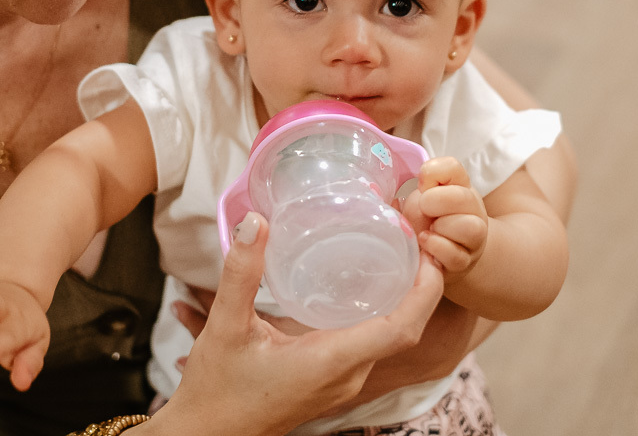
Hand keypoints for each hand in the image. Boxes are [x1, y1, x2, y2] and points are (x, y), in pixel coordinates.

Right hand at [147, 212, 443, 435]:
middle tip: (416, 237)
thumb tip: (257, 222)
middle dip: (419, 284)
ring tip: (399, 252)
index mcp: (330, 362)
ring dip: (403, 298)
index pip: (401, 329)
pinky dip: (380, 313)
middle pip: (403, 329)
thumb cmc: (216, 391)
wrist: (206, 434)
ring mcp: (342, 382)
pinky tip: (366, 285)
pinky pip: (371, 343)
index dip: (425, 290)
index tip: (431, 252)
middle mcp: (346, 375)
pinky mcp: (332, 381)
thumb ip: (241, 273)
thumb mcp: (225, 327)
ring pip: (388, 337)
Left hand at [402, 156, 488, 285]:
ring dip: (442, 228)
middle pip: (465, 197)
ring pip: (471, 228)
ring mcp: (473, 238)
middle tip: (423, 209)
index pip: (452, 167)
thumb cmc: (427, 222)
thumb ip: (414, 195)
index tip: (422, 185)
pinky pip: (456, 255)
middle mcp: (472, 210)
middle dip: (435, 201)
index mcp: (459, 186)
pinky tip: (425, 244)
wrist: (443, 256)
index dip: (432, 173)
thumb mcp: (420, 201)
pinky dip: (436, 247)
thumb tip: (405, 196)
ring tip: (427, 231)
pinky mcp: (465, 262)